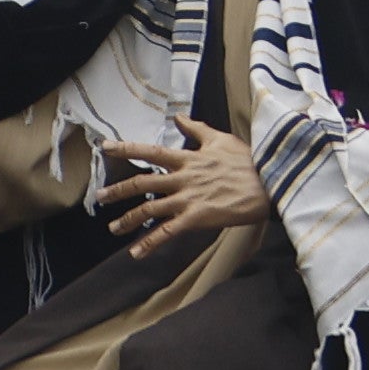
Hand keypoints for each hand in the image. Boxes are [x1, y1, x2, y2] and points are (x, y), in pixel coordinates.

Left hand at [99, 117, 270, 250]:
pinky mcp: (196, 218)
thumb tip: (178, 116)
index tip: (105, 148)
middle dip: (118, 190)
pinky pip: (167, 232)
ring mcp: (188, 199)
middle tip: (99, 197)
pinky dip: (150, 243)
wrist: (269, 185)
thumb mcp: (221, 139)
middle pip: (142, 183)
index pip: (150, 151)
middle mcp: (183, 178)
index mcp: (188, 158)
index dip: (126, 149)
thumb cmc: (248, 162)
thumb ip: (196, 129)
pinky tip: (136, 252)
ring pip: (150, 209)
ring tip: (112, 228)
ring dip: (128, 219)